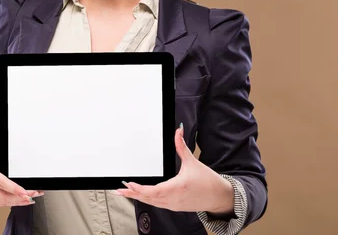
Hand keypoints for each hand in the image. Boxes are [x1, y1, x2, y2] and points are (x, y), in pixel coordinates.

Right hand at [0, 115, 43, 206]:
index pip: (2, 183)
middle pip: (6, 196)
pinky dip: (11, 203)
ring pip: (4, 202)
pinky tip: (21, 201)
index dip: (15, 189)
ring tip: (32, 197)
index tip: (25, 192)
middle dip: (22, 196)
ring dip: (19, 201)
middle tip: (36, 192)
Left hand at [115, 124, 233, 214]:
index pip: (154, 191)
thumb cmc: (208, 181)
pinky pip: (157, 204)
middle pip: (148, 198)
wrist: (219, 196)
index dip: (140, 189)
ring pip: (151, 203)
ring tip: (124, 192)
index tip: (130, 184)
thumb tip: (177, 131)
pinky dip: (146, 200)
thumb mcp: (192, 162)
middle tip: (118, 189)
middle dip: (132, 194)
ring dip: (137, 197)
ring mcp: (174, 205)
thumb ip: (181, 146)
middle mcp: (174, 199)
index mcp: (178, 187)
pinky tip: (139, 196)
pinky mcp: (174, 207)